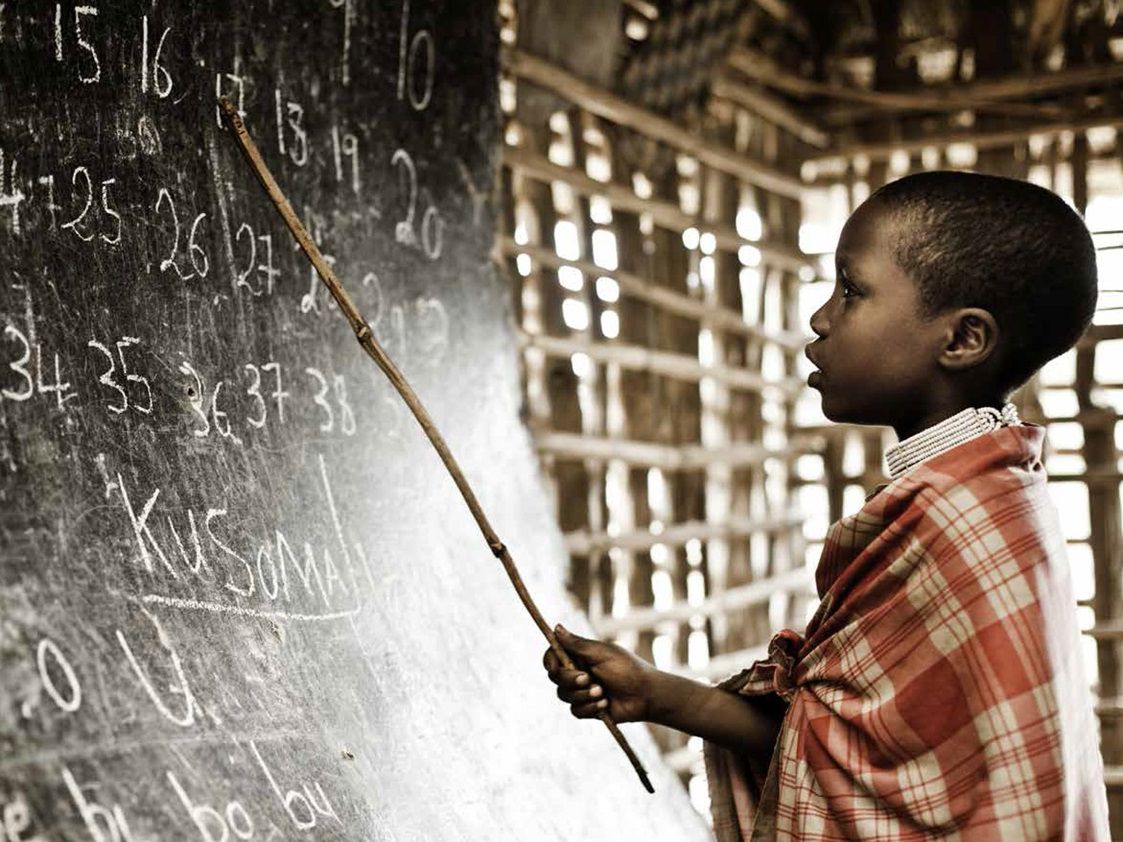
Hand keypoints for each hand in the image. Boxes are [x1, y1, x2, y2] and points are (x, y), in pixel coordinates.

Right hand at [542, 624, 656, 723]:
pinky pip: (575, 711)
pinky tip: (605, 703)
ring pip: (564, 696)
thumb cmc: (628, 669)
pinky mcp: (588, 708)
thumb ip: (577, 644)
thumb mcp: (602, 653)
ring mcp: (582, 691)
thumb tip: (556, 627)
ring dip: (583, 694)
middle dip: (570, 680)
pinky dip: (590, 707)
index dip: (549, 662)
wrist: (646, 696)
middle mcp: (578, 672)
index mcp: (580, 655)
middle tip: (588, 678)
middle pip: (556, 678)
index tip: (554, 667)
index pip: (554, 656)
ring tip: (602, 692)